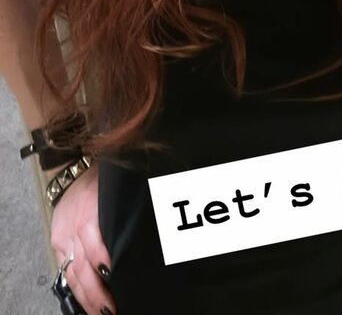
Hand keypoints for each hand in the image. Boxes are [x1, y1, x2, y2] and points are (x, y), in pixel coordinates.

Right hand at [49, 162, 114, 314]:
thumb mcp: (117, 192)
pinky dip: (76, 289)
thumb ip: (128, 216)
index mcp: (91, 212)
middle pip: (83, 267)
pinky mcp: (57, 241)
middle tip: (112, 309)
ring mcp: (64, 236)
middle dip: (97, 293)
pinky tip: (86, 302)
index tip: (116, 278)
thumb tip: (157, 231)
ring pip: (72, 274)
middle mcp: (74, 226)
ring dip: (87, 298)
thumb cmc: (105, 179)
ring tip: (102, 312)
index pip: (95, 244)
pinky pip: (64, 270)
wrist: (77, 169)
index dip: (104, 263)